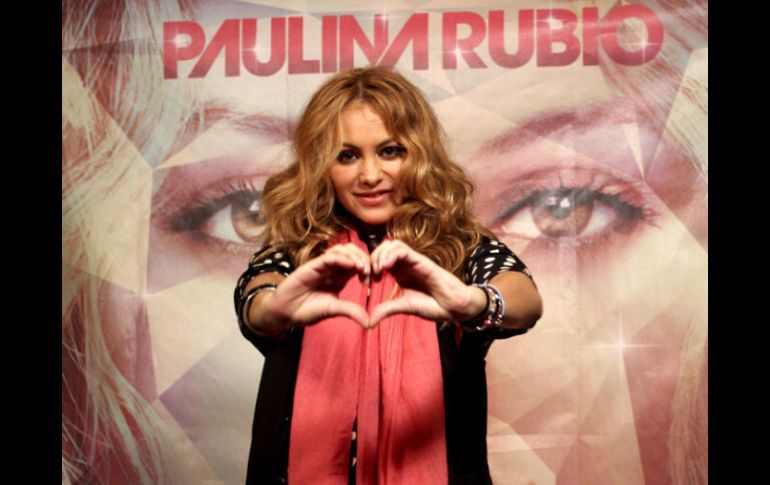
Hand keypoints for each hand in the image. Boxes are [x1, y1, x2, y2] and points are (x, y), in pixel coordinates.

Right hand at [264, 243, 370, 328]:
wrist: (286, 313)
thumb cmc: (308, 310)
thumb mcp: (333, 310)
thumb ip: (351, 311)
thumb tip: (370, 322)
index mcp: (340, 278)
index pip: (358, 265)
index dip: (368, 268)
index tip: (372, 280)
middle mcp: (332, 269)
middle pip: (353, 253)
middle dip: (364, 259)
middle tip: (368, 271)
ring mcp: (322, 266)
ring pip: (342, 250)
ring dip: (354, 256)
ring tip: (361, 267)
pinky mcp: (312, 265)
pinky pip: (329, 257)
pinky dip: (342, 258)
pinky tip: (350, 265)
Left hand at [368, 240, 485, 327]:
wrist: (453, 307)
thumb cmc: (432, 305)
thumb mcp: (404, 307)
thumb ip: (386, 309)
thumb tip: (368, 321)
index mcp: (399, 272)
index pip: (379, 259)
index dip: (368, 267)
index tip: (366, 283)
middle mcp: (405, 264)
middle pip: (382, 248)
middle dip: (371, 258)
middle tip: (370, 275)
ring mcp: (413, 261)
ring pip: (391, 244)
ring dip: (380, 254)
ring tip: (378, 271)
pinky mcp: (421, 260)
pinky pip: (402, 249)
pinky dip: (390, 255)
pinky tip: (385, 268)